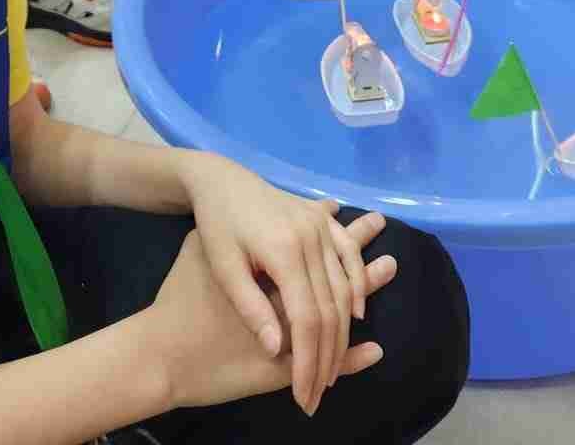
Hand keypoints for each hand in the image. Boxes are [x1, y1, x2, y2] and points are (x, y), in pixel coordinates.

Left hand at [184, 153, 378, 411]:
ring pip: (344, 286)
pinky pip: (348, 254)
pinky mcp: (322, 218)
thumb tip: (277, 351)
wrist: (222, 179)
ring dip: (345, 330)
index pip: (306, 318)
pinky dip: (357, 284)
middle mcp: (310, 236)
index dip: (308, 361)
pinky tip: (357, 312)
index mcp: (283, 250)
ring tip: (336, 365)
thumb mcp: (223, 268)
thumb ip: (250, 308)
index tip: (304, 395)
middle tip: (320, 391)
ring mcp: (320, 224)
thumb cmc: (217, 225)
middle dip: (329, 355)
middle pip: (331, 308)